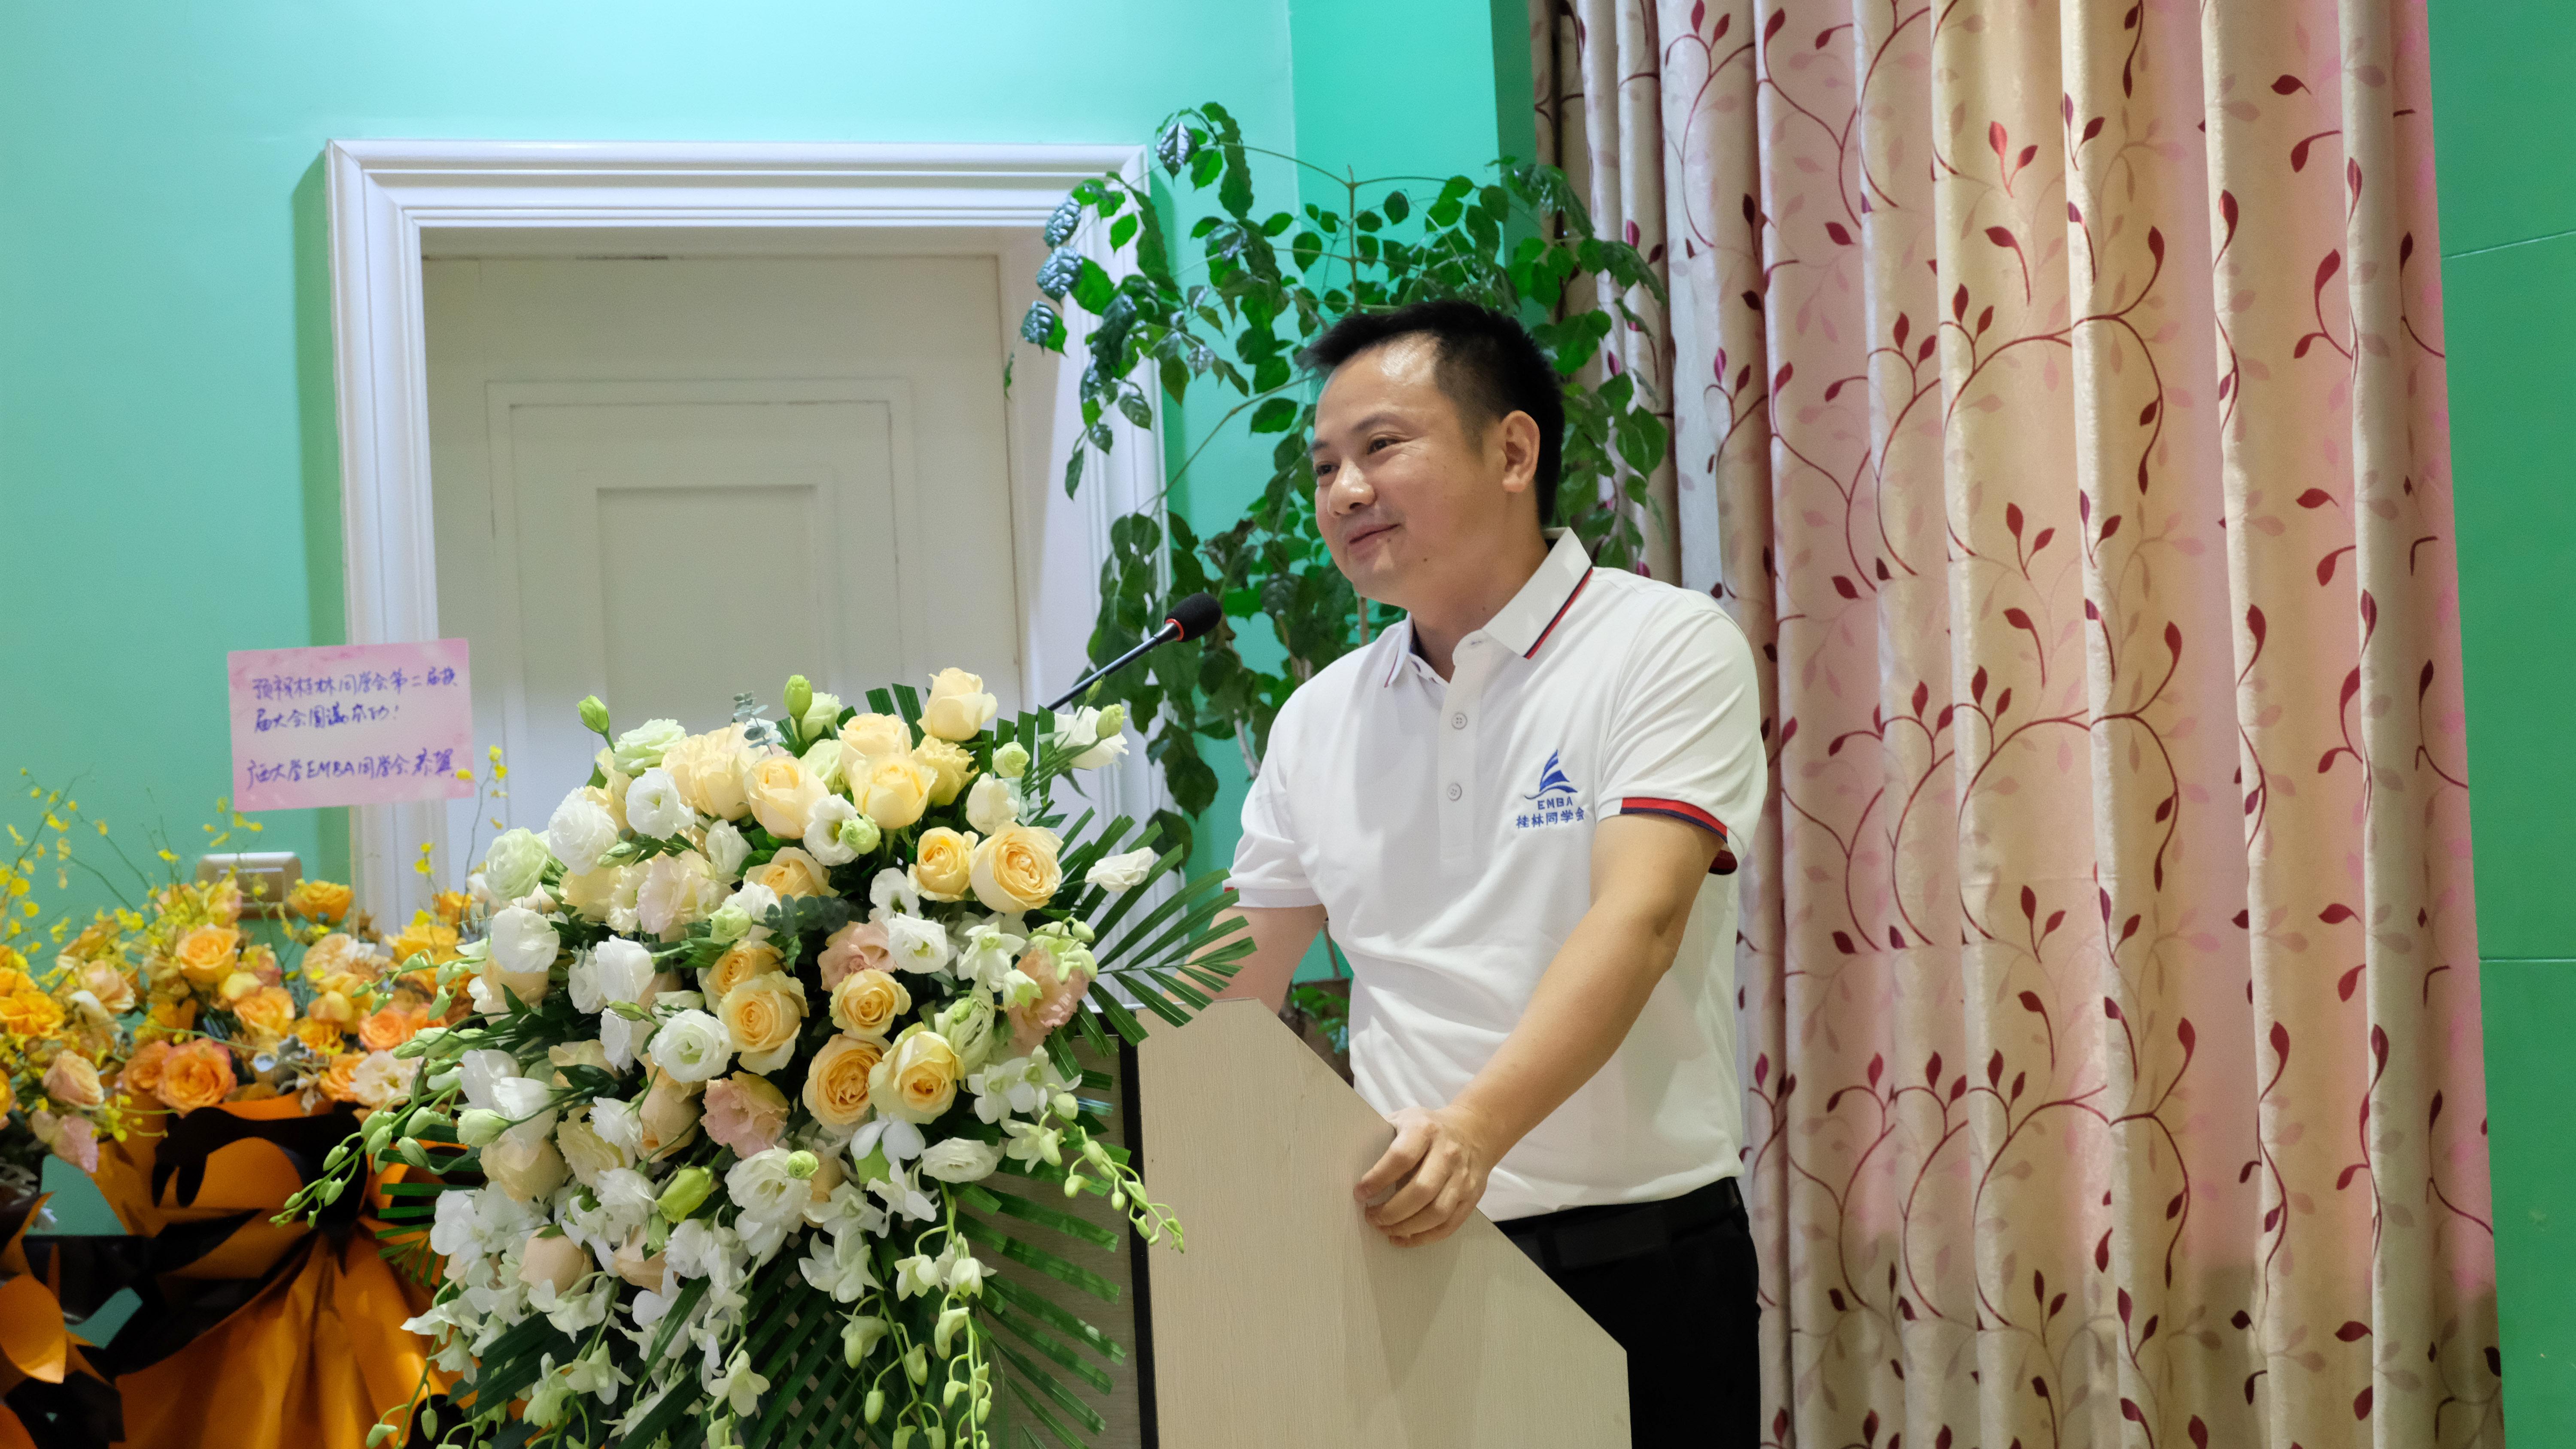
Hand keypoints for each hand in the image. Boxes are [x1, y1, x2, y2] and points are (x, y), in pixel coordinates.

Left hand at [1355, 1105, 1498, 1246]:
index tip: (1359, 1193)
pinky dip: (1424, 1237)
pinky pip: (1449, 1225)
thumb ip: (1380, 1138)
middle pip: (1421, 1191)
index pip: (1400, 1158)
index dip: (1378, 1179)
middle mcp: (1447, 1153)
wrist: (1474, 1130)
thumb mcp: (1403, 1120)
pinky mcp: (1472, 1196)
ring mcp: (1463, 1176)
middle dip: (1391, 1211)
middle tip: (1370, 1217)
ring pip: (1436, 1213)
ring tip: (1385, 1229)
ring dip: (1406, 1227)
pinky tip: (1404, 1237)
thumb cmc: (1428, 1128)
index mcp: (1425, 1130)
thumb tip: (1346, 1163)